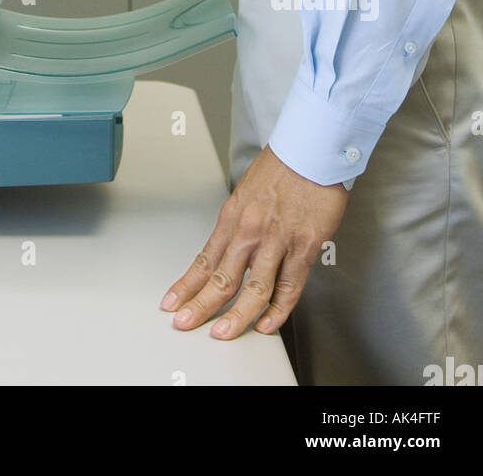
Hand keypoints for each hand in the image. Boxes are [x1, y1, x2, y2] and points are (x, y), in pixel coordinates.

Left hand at [159, 145, 348, 337]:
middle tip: (185, 323)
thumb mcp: (246, 192)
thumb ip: (239, 224)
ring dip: (236, 315)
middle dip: (200, 305)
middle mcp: (250, 230)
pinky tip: (267, 323)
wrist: (310, 149)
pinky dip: (278, 309)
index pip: (204, 259)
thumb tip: (230, 250)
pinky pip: (289, 286)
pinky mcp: (304, 247)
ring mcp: (277, 241)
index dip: (187, 285)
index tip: (172, 302)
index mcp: (233, 217)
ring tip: (222, 333)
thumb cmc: (282, 167)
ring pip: (253, 288)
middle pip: (221, 277)